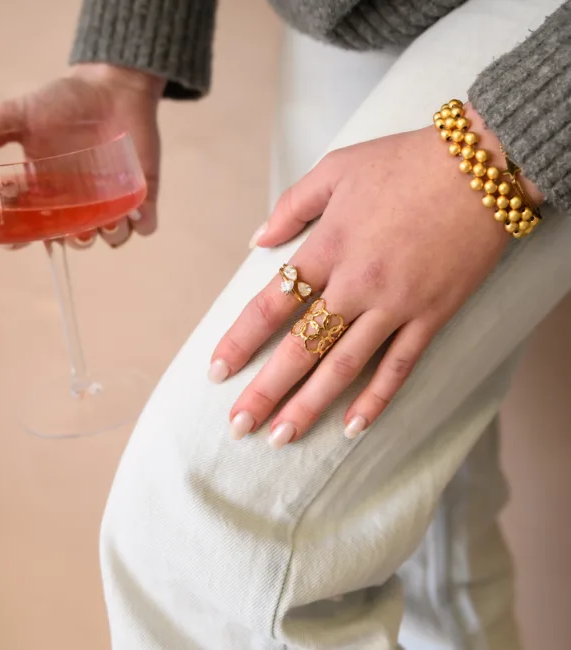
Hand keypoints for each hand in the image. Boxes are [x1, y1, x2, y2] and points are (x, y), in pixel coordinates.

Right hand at [0, 64, 165, 248]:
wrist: (110, 83)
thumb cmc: (63, 100)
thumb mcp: (15, 115)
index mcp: (50, 193)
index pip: (37, 228)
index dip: (26, 239)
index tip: (17, 241)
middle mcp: (82, 203)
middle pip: (78, 239)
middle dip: (76, 241)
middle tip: (75, 229)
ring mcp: (113, 200)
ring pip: (113, 237)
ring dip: (111, 236)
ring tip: (108, 220)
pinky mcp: (142, 193)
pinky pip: (146, 225)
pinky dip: (142, 225)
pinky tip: (134, 212)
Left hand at [211, 107, 538, 447]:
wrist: (483, 166)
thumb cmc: (405, 162)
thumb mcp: (336, 168)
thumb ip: (290, 207)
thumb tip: (255, 240)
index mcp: (327, 248)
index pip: (269, 306)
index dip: (239, 342)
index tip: (217, 371)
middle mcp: (355, 285)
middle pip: (300, 349)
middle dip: (265, 392)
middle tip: (239, 426)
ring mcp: (395, 306)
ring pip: (343, 368)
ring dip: (309, 407)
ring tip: (282, 438)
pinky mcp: (431, 316)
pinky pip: (399, 366)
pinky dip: (376, 399)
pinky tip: (353, 427)